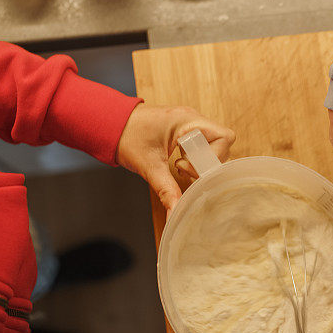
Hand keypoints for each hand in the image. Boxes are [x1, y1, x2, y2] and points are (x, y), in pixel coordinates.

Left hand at [116, 104, 234, 212]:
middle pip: (223, 143)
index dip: (214, 157)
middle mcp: (193, 119)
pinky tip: (178, 165)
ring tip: (178, 167)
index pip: (224, 137)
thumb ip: (166, 190)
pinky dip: (195, 159)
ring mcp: (190, 124)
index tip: (185, 165)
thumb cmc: (125, 136)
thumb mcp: (149, 166)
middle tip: (182, 169)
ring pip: (214, 146)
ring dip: (201, 161)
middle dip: (207, 162)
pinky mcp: (185, 131)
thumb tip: (176, 213)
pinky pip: (203, 146)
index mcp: (188, 120)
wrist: (108, 124)